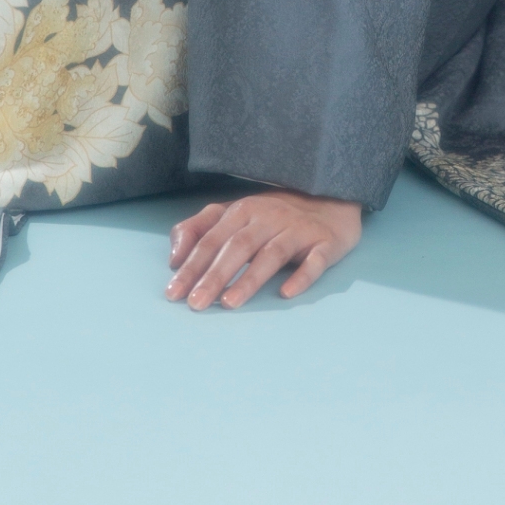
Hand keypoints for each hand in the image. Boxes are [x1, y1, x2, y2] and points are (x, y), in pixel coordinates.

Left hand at [166, 190, 362, 310]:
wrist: (332, 200)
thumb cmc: (274, 215)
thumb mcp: (234, 214)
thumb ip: (199, 229)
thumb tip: (173, 258)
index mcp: (244, 210)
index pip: (213, 239)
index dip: (192, 266)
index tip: (173, 293)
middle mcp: (270, 217)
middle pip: (239, 246)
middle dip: (215, 275)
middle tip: (196, 304)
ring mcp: (300, 229)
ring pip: (273, 254)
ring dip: (250, 278)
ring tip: (230, 303)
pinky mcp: (326, 243)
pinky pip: (315, 261)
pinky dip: (302, 276)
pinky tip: (286, 293)